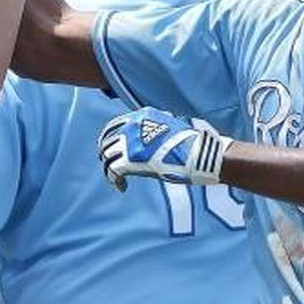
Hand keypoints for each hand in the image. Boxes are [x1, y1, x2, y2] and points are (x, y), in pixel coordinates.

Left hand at [97, 107, 230, 191]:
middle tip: (110, 164)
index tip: (112, 148)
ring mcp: (129, 143)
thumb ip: (158, 125)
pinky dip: (114, 180)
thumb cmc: (192, 142)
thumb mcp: (172, 125)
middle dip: (106, 152)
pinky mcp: (129, 161)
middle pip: (106, 140)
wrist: (197, 153)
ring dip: (109, 167)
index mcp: (141, 116)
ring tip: (117, 177)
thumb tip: (158, 129)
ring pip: (106, 155)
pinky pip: (112, 171)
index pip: (114, 125)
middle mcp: (131, 126)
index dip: (109, 138)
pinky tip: (122, 187)